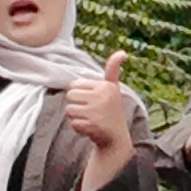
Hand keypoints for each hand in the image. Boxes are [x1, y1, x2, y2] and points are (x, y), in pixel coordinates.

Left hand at [64, 50, 131, 164]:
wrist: (116, 138)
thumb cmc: (111, 110)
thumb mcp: (113, 88)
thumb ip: (113, 69)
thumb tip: (122, 52)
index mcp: (105, 85)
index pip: (75, 84)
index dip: (80, 94)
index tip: (93, 101)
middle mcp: (102, 96)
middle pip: (70, 96)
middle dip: (76, 105)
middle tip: (90, 112)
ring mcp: (97, 111)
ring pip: (69, 110)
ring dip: (76, 117)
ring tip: (90, 120)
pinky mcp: (92, 125)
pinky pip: (72, 123)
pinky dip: (78, 128)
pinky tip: (90, 129)